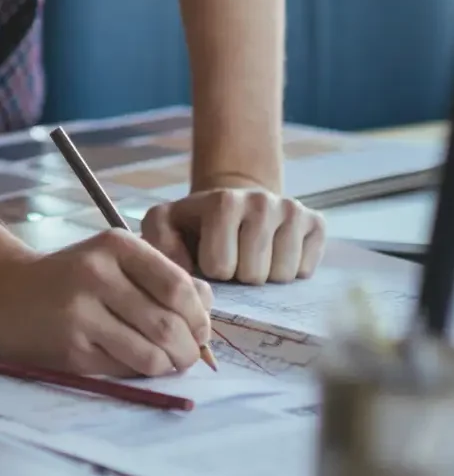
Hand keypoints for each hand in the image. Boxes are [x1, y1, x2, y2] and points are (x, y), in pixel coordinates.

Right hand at [0, 229, 213, 377]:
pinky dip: (138, 373)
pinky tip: (131, 361)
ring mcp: (81, 312)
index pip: (178, 286)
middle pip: (168, 324)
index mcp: (114, 245)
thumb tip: (208, 306)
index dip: (200, 315)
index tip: (199, 328)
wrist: (6, 291)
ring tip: (166, 363)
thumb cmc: (73, 276)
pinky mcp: (71, 348)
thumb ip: (163, 276)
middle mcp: (96, 273)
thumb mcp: (114, 261)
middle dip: (189, 349)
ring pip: (151, 355)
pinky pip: (124, 371)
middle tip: (187, 355)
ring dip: (168, 367)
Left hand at [142, 186, 324, 284]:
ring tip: (251, 255)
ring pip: (283, 275)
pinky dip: (292, 271)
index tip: (210, 256)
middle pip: (255, 274)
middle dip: (240, 275)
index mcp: (222, 201)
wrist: (233, 204)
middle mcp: (261, 200)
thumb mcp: (166, 225)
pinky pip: (307, 270)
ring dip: (266, 276)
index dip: (213, 270)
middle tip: (234, 258)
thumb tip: (185, 271)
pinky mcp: (316, 222)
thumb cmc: (196, 224)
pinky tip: (274, 252)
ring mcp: (292, 209)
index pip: (221, 267)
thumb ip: (159, 244)